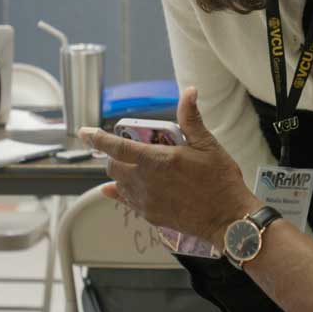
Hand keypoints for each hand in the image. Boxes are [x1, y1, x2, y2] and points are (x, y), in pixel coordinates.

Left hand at [79, 87, 260, 244]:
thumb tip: (188, 93)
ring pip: (118, 183)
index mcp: (158, 160)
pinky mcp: (150, 215)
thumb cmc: (220, 181)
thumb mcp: (208, 145)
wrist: (228, 218)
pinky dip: (118, 192)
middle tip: (129, 149)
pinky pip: (125, 201)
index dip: (97, 137)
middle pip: (113, 166)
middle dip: (114, 155)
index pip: (117, 146)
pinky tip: (115, 189)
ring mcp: (146, 201)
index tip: (84, 132)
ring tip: (134, 166)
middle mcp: (146, 181)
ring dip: (120, 172)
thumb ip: (191, 119)